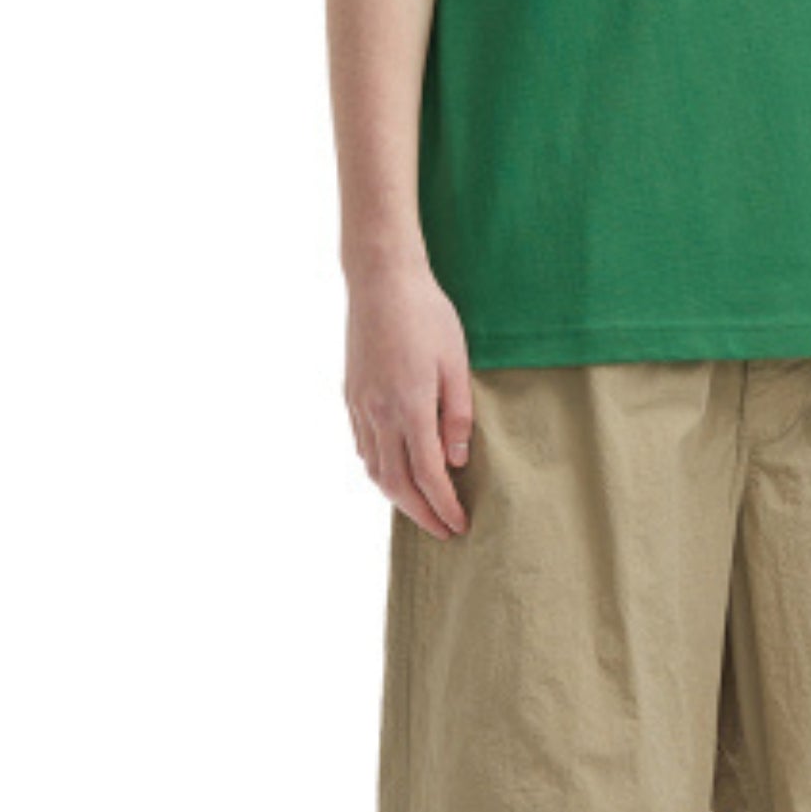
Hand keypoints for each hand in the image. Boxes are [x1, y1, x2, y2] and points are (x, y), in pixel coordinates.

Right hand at [345, 255, 473, 538]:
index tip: (459, 524)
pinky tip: (395, 472)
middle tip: (443, 531)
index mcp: (410, 407)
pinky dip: (379, 469)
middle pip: (396, 483)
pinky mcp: (350, 396)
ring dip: (398, 497)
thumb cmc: (428, 315)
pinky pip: (362, 447)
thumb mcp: (457, 363)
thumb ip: (458, 416)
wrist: (381, 281)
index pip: (427, 475)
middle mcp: (379, 414)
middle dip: (421, 513)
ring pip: (374, 469)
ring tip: (421, 509)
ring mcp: (360, 406)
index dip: (444, 506)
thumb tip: (457, 460)